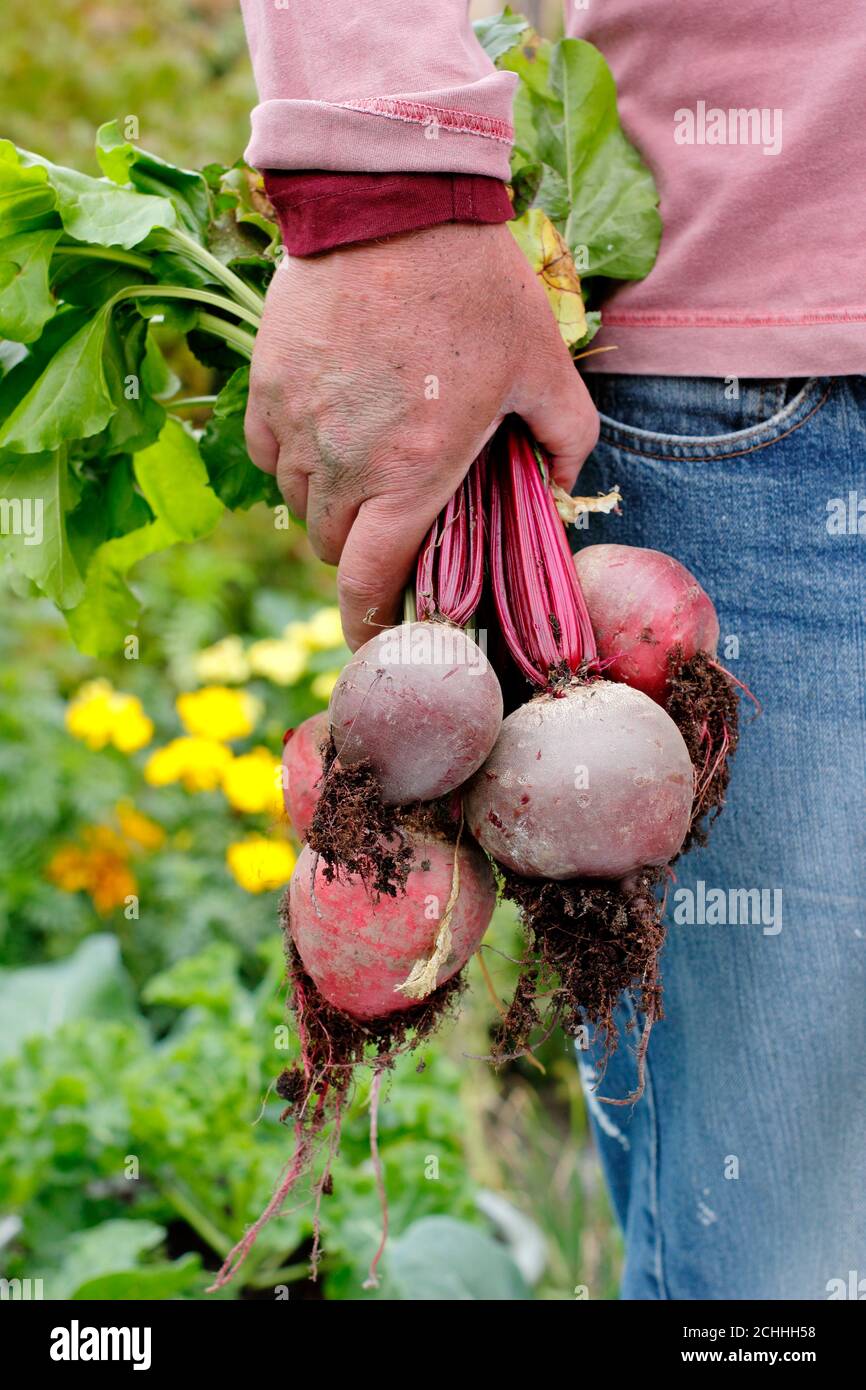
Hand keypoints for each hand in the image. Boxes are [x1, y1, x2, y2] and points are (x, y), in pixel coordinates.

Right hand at [245, 221, 598, 649]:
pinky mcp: (266, 388)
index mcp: (413, 474)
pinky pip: (271, 456)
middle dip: (363, 555)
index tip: (378, 640)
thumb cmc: (474, 287)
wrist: (391, 200)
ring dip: (331, 508)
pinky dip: (297, 463)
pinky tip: (330, 430)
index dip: (369, 625)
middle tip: (396, 524)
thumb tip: (561, 488)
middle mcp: (344, 464)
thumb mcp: (544, 364)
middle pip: (333, 551)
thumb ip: (566, 439)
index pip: (370, 584)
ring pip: (300, 507)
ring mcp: (297, 426)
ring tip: (368, 468)